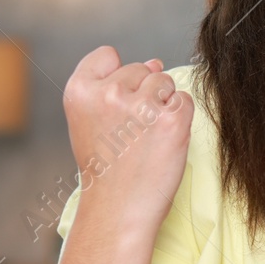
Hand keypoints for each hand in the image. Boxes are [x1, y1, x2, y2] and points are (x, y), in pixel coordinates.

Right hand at [62, 46, 192, 233]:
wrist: (119, 208)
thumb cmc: (107, 168)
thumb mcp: (91, 122)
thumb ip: (114, 87)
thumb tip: (155, 63)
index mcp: (80, 91)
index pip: (106, 55)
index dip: (115, 76)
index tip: (114, 107)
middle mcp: (109, 93)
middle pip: (140, 69)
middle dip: (142, 94)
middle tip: (131, 133)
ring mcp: (141, 106)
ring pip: (165, 82)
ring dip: (163, 105)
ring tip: (146, 137)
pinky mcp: (172, 120)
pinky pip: (184, 100)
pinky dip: (180, 119)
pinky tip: (163, 141)